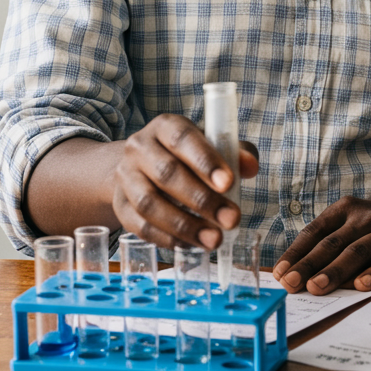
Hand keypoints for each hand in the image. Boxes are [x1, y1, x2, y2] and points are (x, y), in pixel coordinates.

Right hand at [112, 113, 258, 249]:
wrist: (141, 166)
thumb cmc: (186, 155)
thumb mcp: (211, 145)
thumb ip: (235, 152)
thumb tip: (251, 166)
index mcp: (165, 126)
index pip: (183, 138)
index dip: (206, 161)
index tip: (229, 184)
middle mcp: (139, 147)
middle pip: (167, 174)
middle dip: (202, 200)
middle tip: (231, 219)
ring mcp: (125, 177)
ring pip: (149, 203)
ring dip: (185, 225)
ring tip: (214, 239)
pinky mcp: (120, 205)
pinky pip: (140, 226)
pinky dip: (167, 238)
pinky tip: (191, 244)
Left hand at [272, 195, 370, 294]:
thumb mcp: (351, 222)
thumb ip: (328, 242)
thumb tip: (293, 272)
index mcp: (346, 210)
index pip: (315, 231)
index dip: (296, 252)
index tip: (279, 273)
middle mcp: (365, 218)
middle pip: (332, 244)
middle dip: (309, 265)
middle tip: (291, 284)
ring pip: (357, 252)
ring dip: (335, 271)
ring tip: (316, 287)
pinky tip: (361, 286)